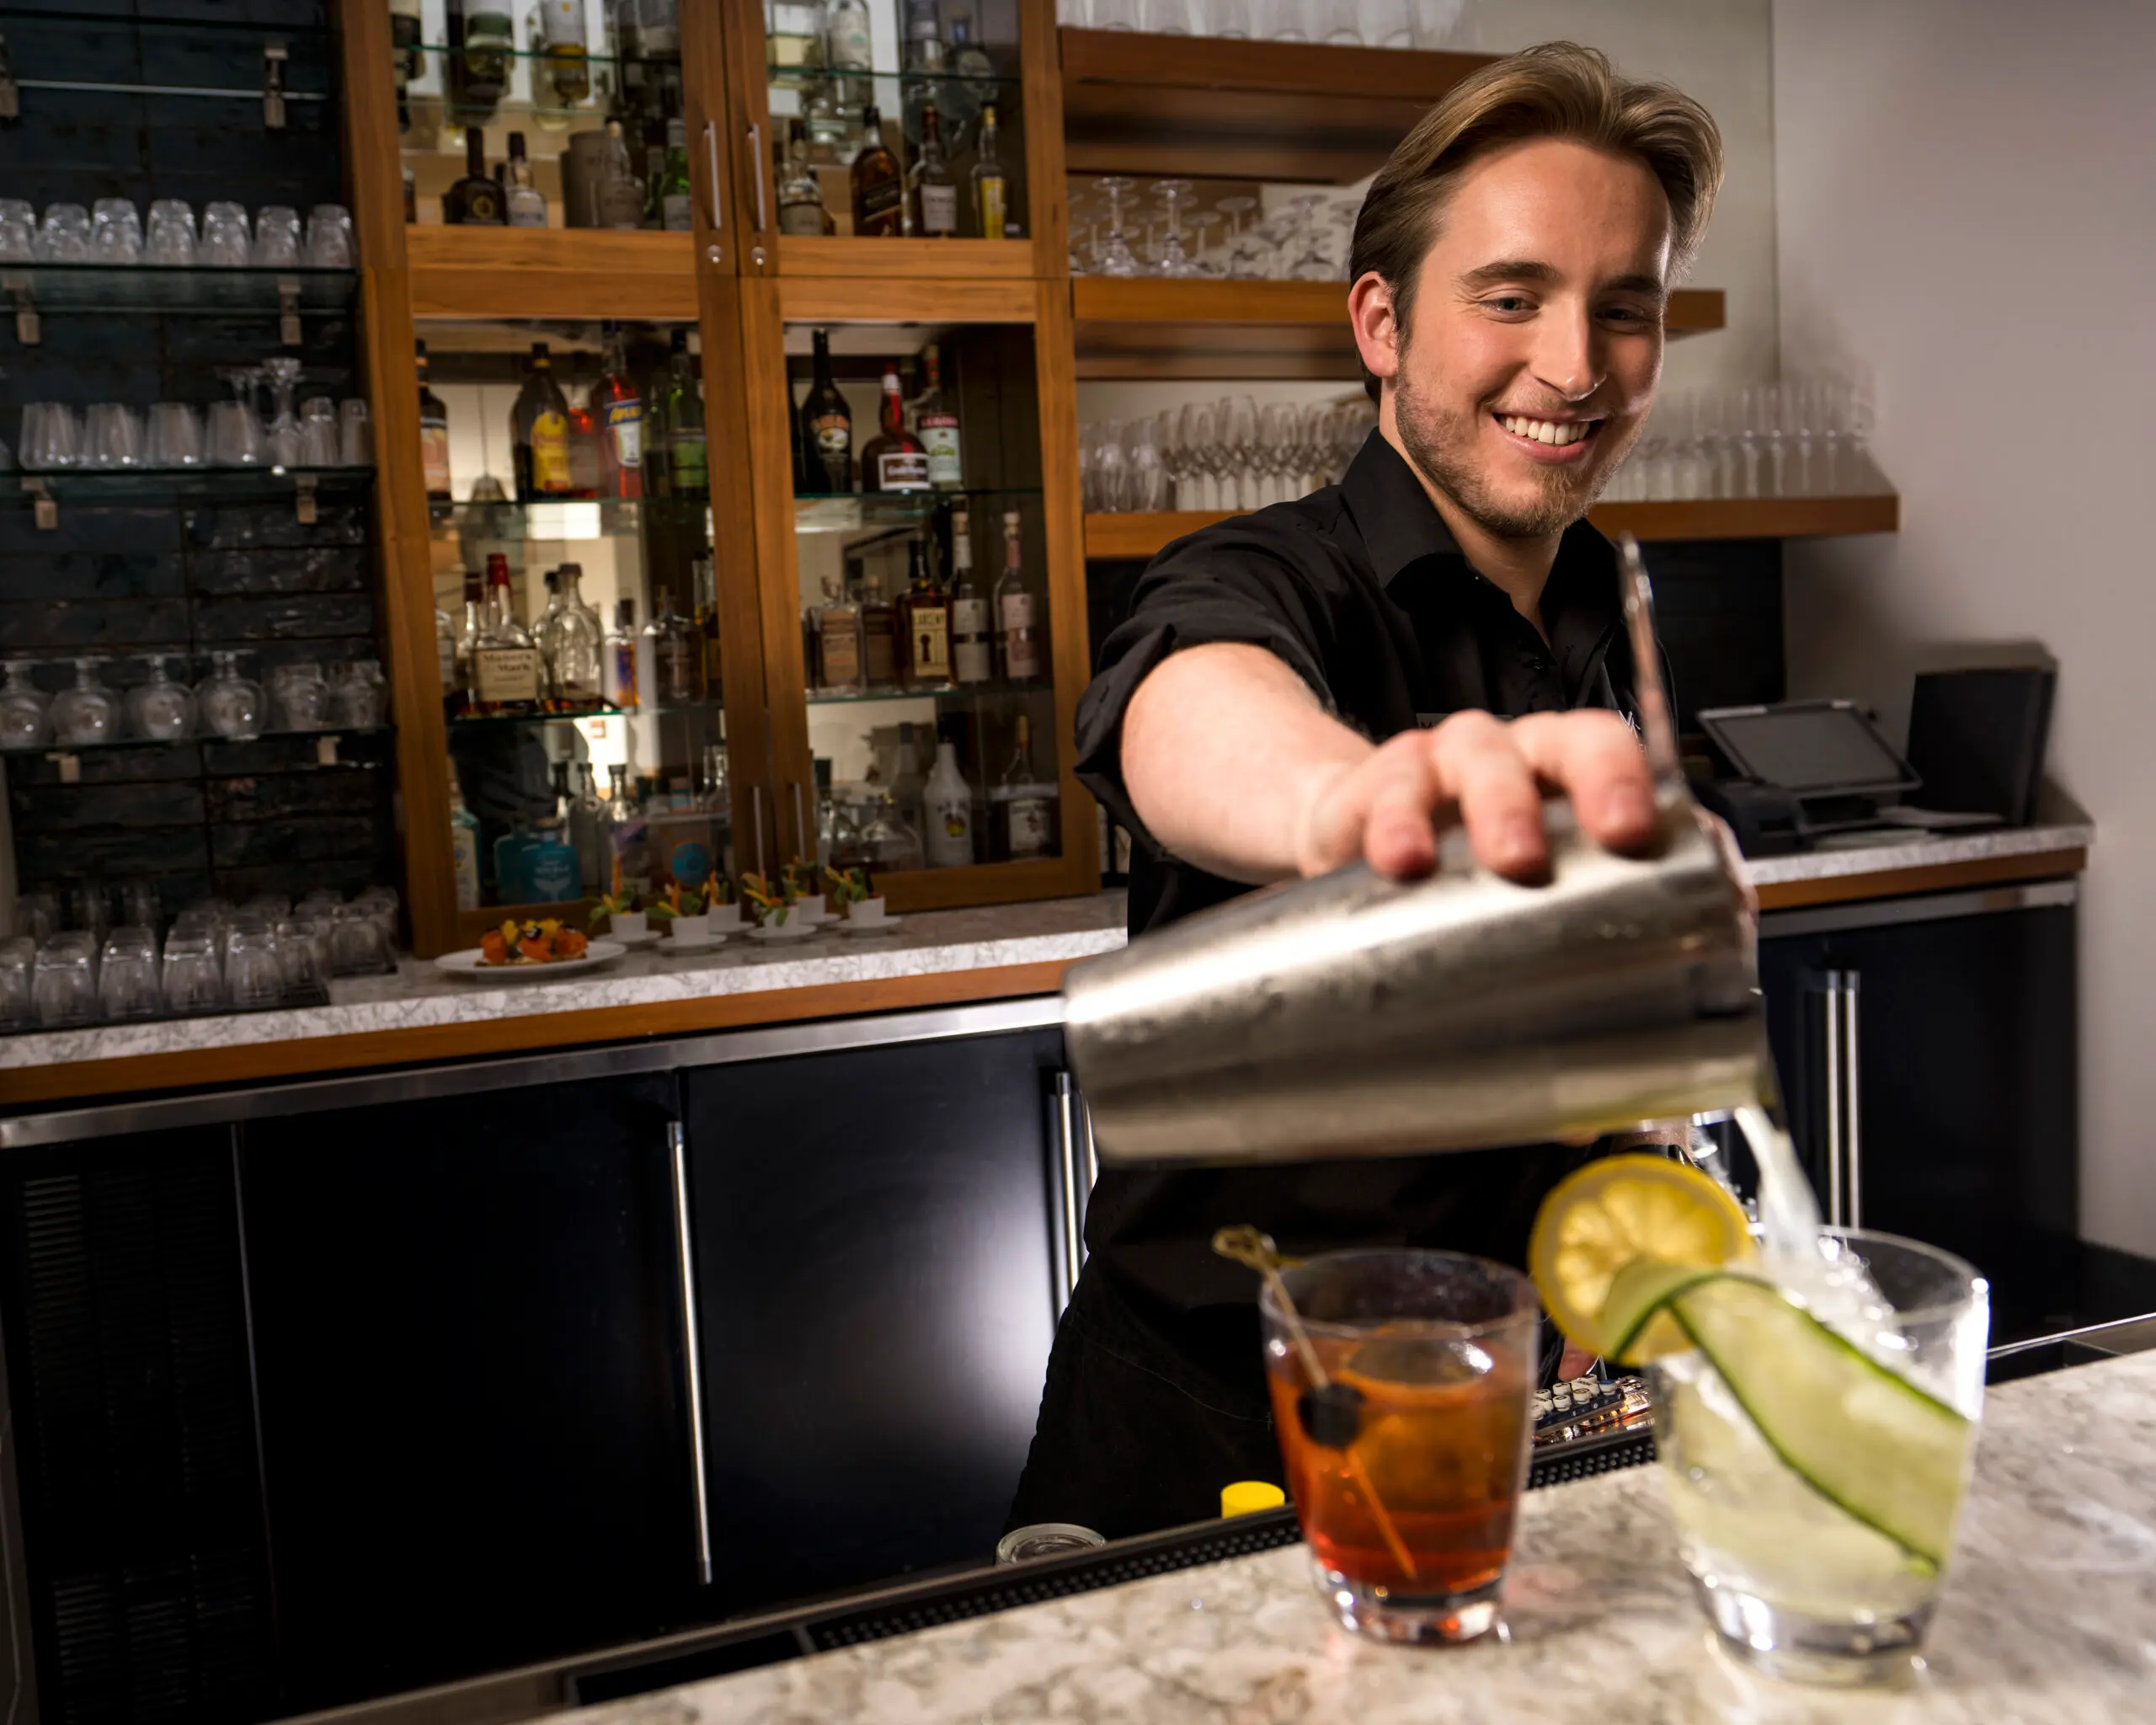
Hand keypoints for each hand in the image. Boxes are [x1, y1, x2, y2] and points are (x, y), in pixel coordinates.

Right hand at [1294, 709, 1657, 882]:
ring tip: (1481, 863)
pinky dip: (1396, 826)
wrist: (1370, 843)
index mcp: (1566, 767)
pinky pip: (1389, 795)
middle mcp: (1512, 753)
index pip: (1605, 746)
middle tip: (1534, 860)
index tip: (1628, 831)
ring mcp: (1444, 764)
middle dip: (1549, 797)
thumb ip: (1636, 885)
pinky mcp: (1377, 789)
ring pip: (1472, 758)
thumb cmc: (1480, 863)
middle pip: (1544, 745)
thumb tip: (1726, 911)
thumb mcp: (1551, 871)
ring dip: (1481, 808)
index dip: (1619, 778)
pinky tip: (1400, 862)